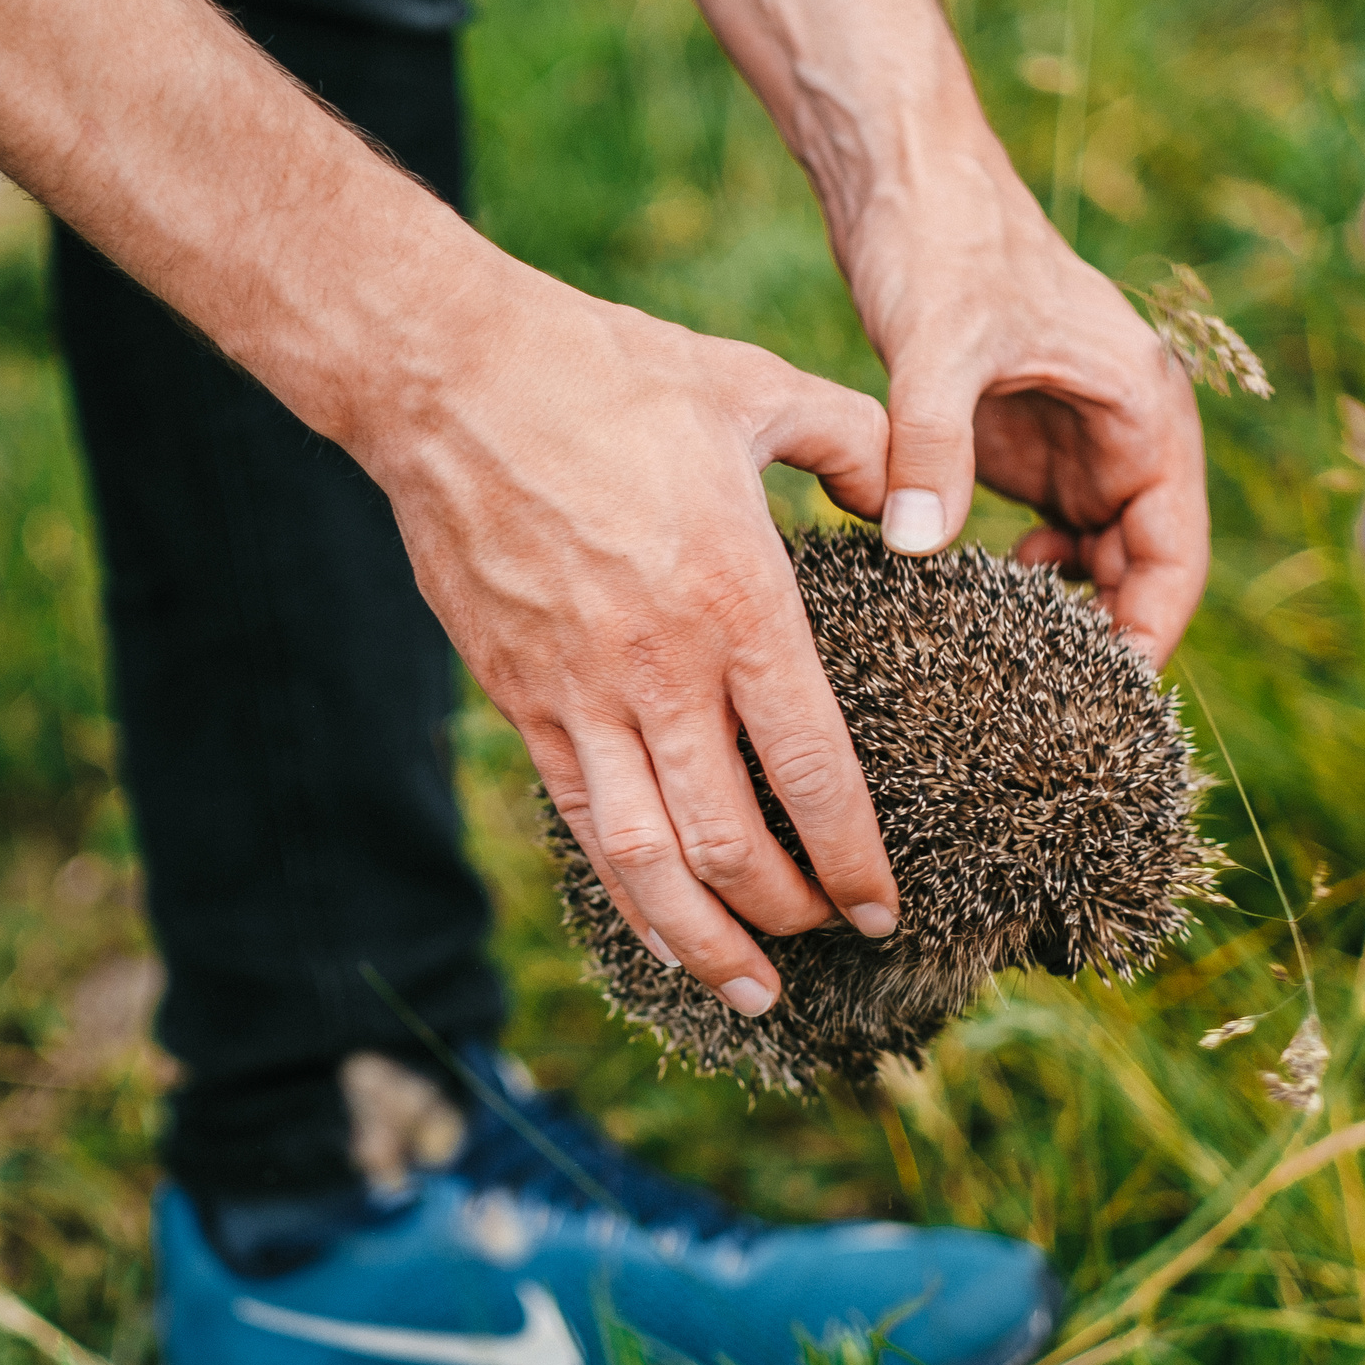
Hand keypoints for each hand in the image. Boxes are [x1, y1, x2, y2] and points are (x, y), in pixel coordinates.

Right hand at [347, 260, 898, 1014]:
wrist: (450, 380)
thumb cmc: (611, 374)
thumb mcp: (756, 388)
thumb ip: (855, 446)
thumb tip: (914, 507)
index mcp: (736, 600)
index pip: (812, 769)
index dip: (854, 858)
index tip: (884, 909)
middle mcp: (658, 669)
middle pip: (732, 842)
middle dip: (789, 913)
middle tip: (828, 938)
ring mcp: (577, 694)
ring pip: (646, 860)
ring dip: (702, 940)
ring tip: (752, 990)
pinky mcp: (518, 697)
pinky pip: (579, 820)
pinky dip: (624, 889)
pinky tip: (657, 924)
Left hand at [820, 143, 1207, 666]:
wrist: (906, 183)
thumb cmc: (943, 245)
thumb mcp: (936, 345)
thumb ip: (930, 444)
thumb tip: (920, 550)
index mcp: (1142, 410)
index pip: (1173, 554)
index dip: (1148, 633)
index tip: (1105, 704)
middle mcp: (1119, 434)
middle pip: (1135, 572)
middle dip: (1100, 642)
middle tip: (1039, 720)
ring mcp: (1068, 445)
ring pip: (1085, 564)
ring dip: (1052, 619)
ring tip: (996, 679)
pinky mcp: (1012, 446)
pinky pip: (1032, 538)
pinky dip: (1006, 583)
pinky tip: (957, 608)